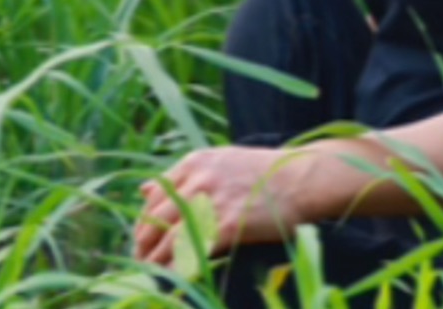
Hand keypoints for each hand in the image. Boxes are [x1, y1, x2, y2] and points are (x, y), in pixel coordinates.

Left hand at [132, 145, 307, 267]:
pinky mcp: (226, 225)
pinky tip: (176, 280)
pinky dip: (179, 269)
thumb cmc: (264, 173)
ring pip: (168, 238)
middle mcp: (196, 180)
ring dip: (155, 261)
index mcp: (192, 163)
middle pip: (154, 218)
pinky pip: (192, 252)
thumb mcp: (218, 161)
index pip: (152, 197)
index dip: (143, 222)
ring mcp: (210, 203)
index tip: (141, 240)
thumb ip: (183, 176)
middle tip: (140, 262)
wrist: (302, 178)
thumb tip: (144, 190)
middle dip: (143, 244)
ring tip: (150, 275)